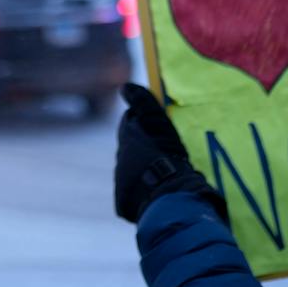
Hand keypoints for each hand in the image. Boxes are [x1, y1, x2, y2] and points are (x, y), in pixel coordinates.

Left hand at [114, 83, 225, 223]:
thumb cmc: (165, 154)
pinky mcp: (123, 201)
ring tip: (163, 175)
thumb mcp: (158, 123)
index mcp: (127, 136)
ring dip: (143, 172)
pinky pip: (133, 194)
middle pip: (131, 148)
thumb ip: (142, 102)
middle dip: (143, 149)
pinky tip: (158, 193)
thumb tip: (124, 85)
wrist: (167, 194)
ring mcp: (121, 181)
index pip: (131, 123)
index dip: (145, 124)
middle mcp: (120, 158)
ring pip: (132, 172)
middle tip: (163, 154)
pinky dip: (143, 192)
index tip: (158, 129)